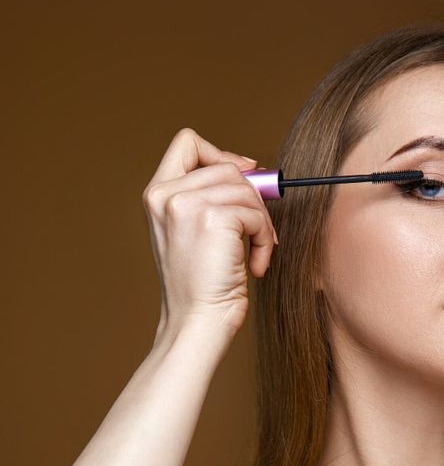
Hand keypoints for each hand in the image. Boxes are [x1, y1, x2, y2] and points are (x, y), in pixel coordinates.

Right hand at [142, 128, 277, 339]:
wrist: (198, 322)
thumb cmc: (202, 285)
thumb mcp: (195, 231)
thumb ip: (211, 196)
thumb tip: (252, 168)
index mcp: (157, 194)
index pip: (188, 143)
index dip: (222, 153)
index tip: (244, 175)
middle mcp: (165, 194)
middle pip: (229, 167)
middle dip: (253, 199)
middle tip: (257, 233)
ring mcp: (186, 204)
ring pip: (247, 190)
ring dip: (261, 224)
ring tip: (255, 254)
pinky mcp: (212, 219)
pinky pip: (256, 214)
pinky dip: (265, 240)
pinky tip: (254, 265)